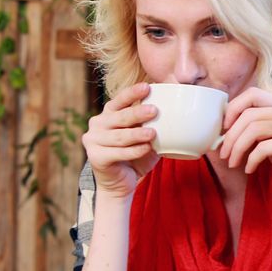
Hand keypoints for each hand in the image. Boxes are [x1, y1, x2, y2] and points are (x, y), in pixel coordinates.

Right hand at [81, 82, 159, 199]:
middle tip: (154, 111)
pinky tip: (146, 148)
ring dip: (136, 134)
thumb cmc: (135, 155)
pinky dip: (133, 151)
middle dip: (137, 113)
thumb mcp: (144, 137)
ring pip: (119, 136)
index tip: (147, 87)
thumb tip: (178, 112)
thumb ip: (152, 124)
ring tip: (153, 133)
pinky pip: (118, 153)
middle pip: (119, 117)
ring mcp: (93, 141)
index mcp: (108, 114)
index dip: (132, 93)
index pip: (119, 100)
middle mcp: (97, 124)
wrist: (120, 183)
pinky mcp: (96, 157)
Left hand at [218, 87, 271, 208]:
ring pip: (253, 129)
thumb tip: (225, 125)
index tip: (223, 129)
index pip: (253, 94)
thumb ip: (258, 127)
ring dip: (237, 148)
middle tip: (223, 153)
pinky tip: (249, 169)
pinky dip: (250, 160)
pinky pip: (262, 148)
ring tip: (232, 163)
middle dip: (230, 135)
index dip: (233, 108)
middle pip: (249, 113)